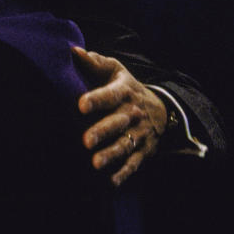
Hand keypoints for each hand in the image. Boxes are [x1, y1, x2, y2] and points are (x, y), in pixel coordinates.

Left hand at [73, 46, 167, 186]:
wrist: (161, 108)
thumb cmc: (127, 87)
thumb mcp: (116, 71)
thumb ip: (95, 63)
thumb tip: (72, 51)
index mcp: (123, 92)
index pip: (109, 95)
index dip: (96, 99)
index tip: (80, 105)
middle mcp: (132, 114)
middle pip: (117, 123)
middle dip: (102, 132)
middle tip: (85, 140)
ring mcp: (139, 134)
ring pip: (125, 145)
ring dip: (111, 155)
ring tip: (95, 163)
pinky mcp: (143, 151)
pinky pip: (134, 164)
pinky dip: (123, 173)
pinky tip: (110, 181)